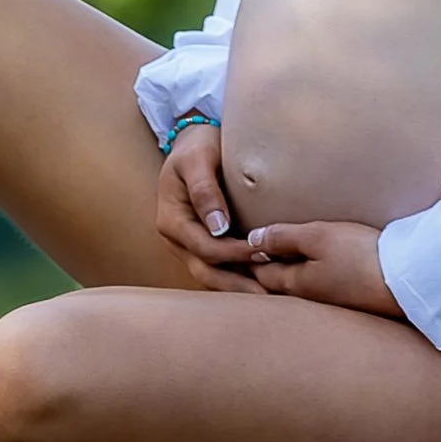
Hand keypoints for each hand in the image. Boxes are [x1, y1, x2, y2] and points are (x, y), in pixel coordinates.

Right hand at [154, 124, 264, 293]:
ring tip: (268, 299)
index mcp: (172, 220)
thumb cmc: (198, 146)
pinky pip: (219, 268)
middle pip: (207, 272)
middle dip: (237, 286)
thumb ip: (205, 190)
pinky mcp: (202, 246)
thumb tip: (218, 227)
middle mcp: (177, 240)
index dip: (233, 254)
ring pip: (212, 276)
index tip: (263, 254)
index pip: (205, 248)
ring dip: (238, 288)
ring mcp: (188, 246)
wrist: (194, 142)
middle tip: (268, 296)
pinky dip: (238, 278)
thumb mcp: (198, 159)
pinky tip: (262, 285)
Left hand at [246, 220, 405, 319]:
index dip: (247, 258)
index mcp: (295, 285)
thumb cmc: (361, 255)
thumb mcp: (318, 237)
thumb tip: (251, 241)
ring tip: (283, 258)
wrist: (410, 280)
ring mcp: (331, 303)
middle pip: (277, 286)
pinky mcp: (352, 301)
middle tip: (252, 255)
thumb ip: (283, 237)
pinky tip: (320, 269)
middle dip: (263, 271)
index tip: (237, 245)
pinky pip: (322, 290)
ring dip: (289, 275)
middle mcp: (310, 300)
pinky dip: (312, 279)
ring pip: (300, 288)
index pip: (260, 273)